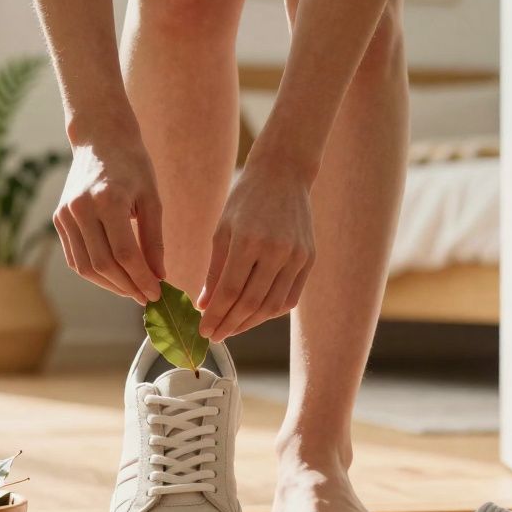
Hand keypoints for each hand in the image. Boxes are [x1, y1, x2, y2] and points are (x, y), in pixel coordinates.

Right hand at [53, 135, 164, 304]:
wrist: (100, 138)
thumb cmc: (133, 166)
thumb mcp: (152, 199)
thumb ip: (154, 240)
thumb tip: (159, 277)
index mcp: (108, 200)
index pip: (125, 254)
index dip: (141, 279)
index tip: (157, 294)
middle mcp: (81, 208)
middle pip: (103, 265)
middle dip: (127, 287)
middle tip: (146, 297)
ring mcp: (65, 214)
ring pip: (85, 267)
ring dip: (110, 285)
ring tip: (132, 290)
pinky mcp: (58, 219)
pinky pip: (75, 257)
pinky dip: (94, 273)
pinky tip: (114, 277)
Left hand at [198, 164, 314, 340]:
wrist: (284, 175)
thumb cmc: (245, 201)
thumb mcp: (222, 231)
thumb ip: (215, 271)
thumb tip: (205, 307)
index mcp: (248, 240)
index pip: (230, 291)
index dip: (216, 316)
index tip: (203, 331)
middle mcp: (276, 251)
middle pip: (252, 303)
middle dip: (230, 325)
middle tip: (214, 336)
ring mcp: (297, 257)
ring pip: (272, 306)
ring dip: (250, 323)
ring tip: (232, 328)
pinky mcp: (309, 260)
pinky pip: (289, 298)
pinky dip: (270, 312)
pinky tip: (254, 315)